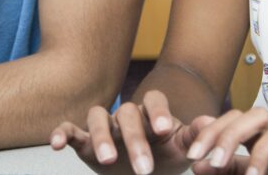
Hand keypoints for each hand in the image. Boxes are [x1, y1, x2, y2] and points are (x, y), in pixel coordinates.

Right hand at [50, 90, 215, 174]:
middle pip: (126, 114)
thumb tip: (211, 122)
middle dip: (135, 141)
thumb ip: (194, 135)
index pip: (154, 101)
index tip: (164, 130)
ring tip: (109, 160)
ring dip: (102, 137)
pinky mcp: (84, 140)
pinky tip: (56, 144)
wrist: (145, 170)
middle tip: (145, 169)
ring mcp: (104, 125)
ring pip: (97, 118)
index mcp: (151, 113)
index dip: (157, 113)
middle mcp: (126, 115)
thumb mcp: (182, 148)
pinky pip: (71, 129)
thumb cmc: (165, 155)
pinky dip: (62, 132)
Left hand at [181, 107, 267, 174]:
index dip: (209, 135)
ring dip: (266, 148)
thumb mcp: (251, 172)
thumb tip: (196, 164)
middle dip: (231, 136)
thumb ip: (226, 168)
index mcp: (259, 135)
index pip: (231, 121)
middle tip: (214, 162)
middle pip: (254, 116)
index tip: (192, 156)